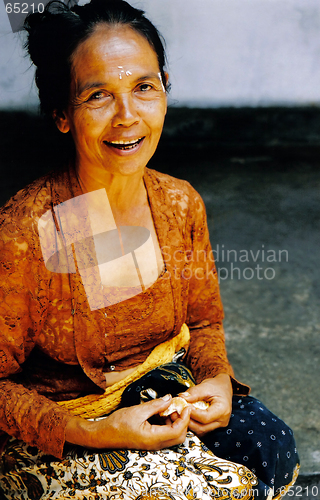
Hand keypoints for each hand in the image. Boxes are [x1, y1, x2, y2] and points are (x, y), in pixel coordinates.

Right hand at [66, 394, 191, 449]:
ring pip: (173, 436)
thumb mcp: (137, 410)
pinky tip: (161, 414)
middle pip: (179, 436)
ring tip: (168, 408)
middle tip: (178, 407)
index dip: (185, 418)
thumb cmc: (117, 424)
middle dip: (183, 421)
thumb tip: (170, 398)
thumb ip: (155, 405)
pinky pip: (165, 435)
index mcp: (152, 438)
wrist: (103, 434)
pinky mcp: (150, 441)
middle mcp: (155, 444)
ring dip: (176, 422)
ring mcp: (153, 444)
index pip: (178, 431)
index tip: (186, 406)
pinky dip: (168, 424)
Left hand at [175, 374, 232, 437]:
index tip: (184, 407)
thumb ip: (193, 393)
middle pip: (202, 427)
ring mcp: (218, 425)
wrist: (223, 387)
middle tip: (177, 412)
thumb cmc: (216, 386)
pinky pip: (200, 429)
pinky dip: (192, 424)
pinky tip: (186, 416)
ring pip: (200, 431)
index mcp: (222, 410)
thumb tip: (181, 398)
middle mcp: (222, 421)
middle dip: (188, 420)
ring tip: (180, 414)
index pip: (205, 417)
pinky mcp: (212, 426)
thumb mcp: (205, 386)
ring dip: (189, 423)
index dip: (193, 413)